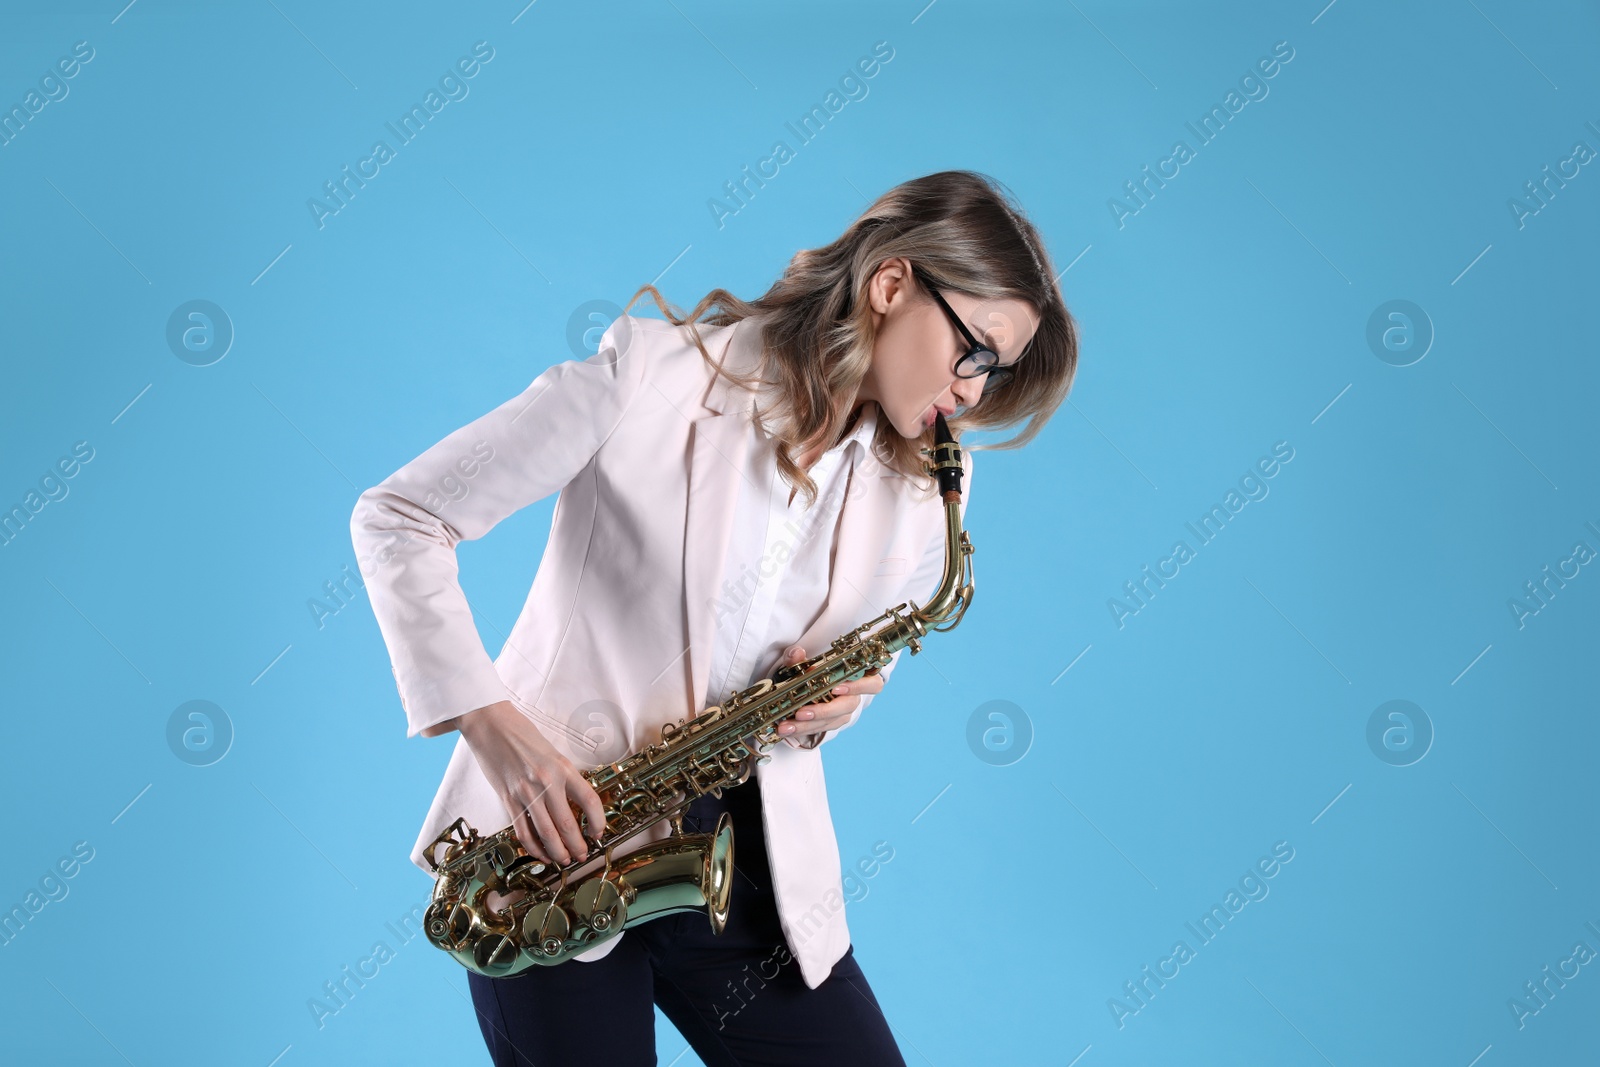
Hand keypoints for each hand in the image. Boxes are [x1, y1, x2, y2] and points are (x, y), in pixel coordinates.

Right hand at [441, 700, 608, 866]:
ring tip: (564, 860)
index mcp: (563, 768)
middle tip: (582, 856)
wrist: (491, 725)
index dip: (598, 821)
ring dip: (557, 851)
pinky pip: (523, 830)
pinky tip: (541, 853)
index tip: (599, 833)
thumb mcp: (552, 753)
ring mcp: (526, 792)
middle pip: (567, 824)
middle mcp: (547, 782)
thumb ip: (563, 777)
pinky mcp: (508, 799)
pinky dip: (533, 846)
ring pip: (546, 833)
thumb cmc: (523, 735)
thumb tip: (576, 804)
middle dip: (577, 845)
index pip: (589, 800)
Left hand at [775, 645, 883, 744]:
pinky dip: (803, 729)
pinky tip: (788, 729)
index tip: (836, 688)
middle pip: (847, 706)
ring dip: (807, 725)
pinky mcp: (833, 723)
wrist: (810, 686)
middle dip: (823, 711)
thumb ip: (800, 658)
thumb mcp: (804, 662)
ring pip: (831, 721)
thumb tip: (796, 653)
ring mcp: (844, 712)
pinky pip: (821, 729)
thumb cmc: (815, 671)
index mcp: (858, 677)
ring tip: (786, 726)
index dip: (858, 687)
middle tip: (800, 713)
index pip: (872, 684)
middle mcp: (854, 696)